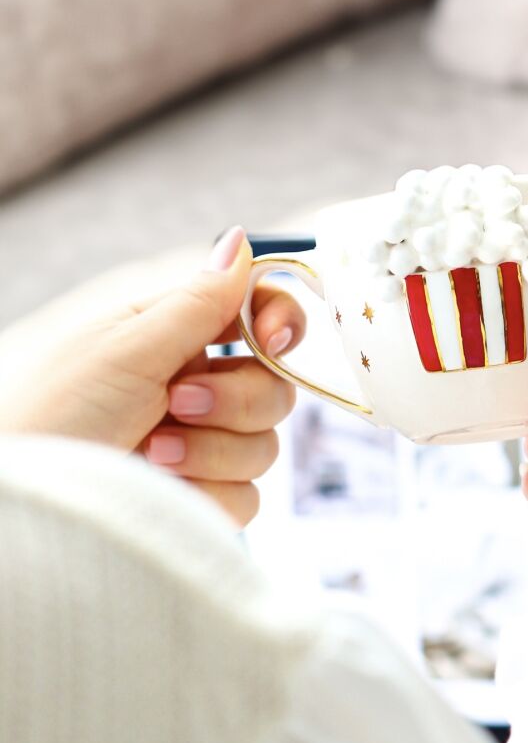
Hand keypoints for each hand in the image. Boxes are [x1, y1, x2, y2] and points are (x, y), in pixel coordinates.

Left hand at [0, 227, 305, 525]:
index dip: (280, 322)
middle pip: (274, 386)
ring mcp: (205, 446)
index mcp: (179, 337)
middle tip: (176, 403)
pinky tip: (163, 489)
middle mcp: (199, 388)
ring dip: (210, 450)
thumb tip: (241, 239)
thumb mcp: (128, 348)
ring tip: (152, 452)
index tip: (271, 340)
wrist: (32, 502)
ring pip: (265, 444)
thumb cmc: (58, 414)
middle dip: (233, 399)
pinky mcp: (205, 497)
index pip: (259, 315)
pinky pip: (247, 496)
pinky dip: (206, 493)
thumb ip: (199, 302)